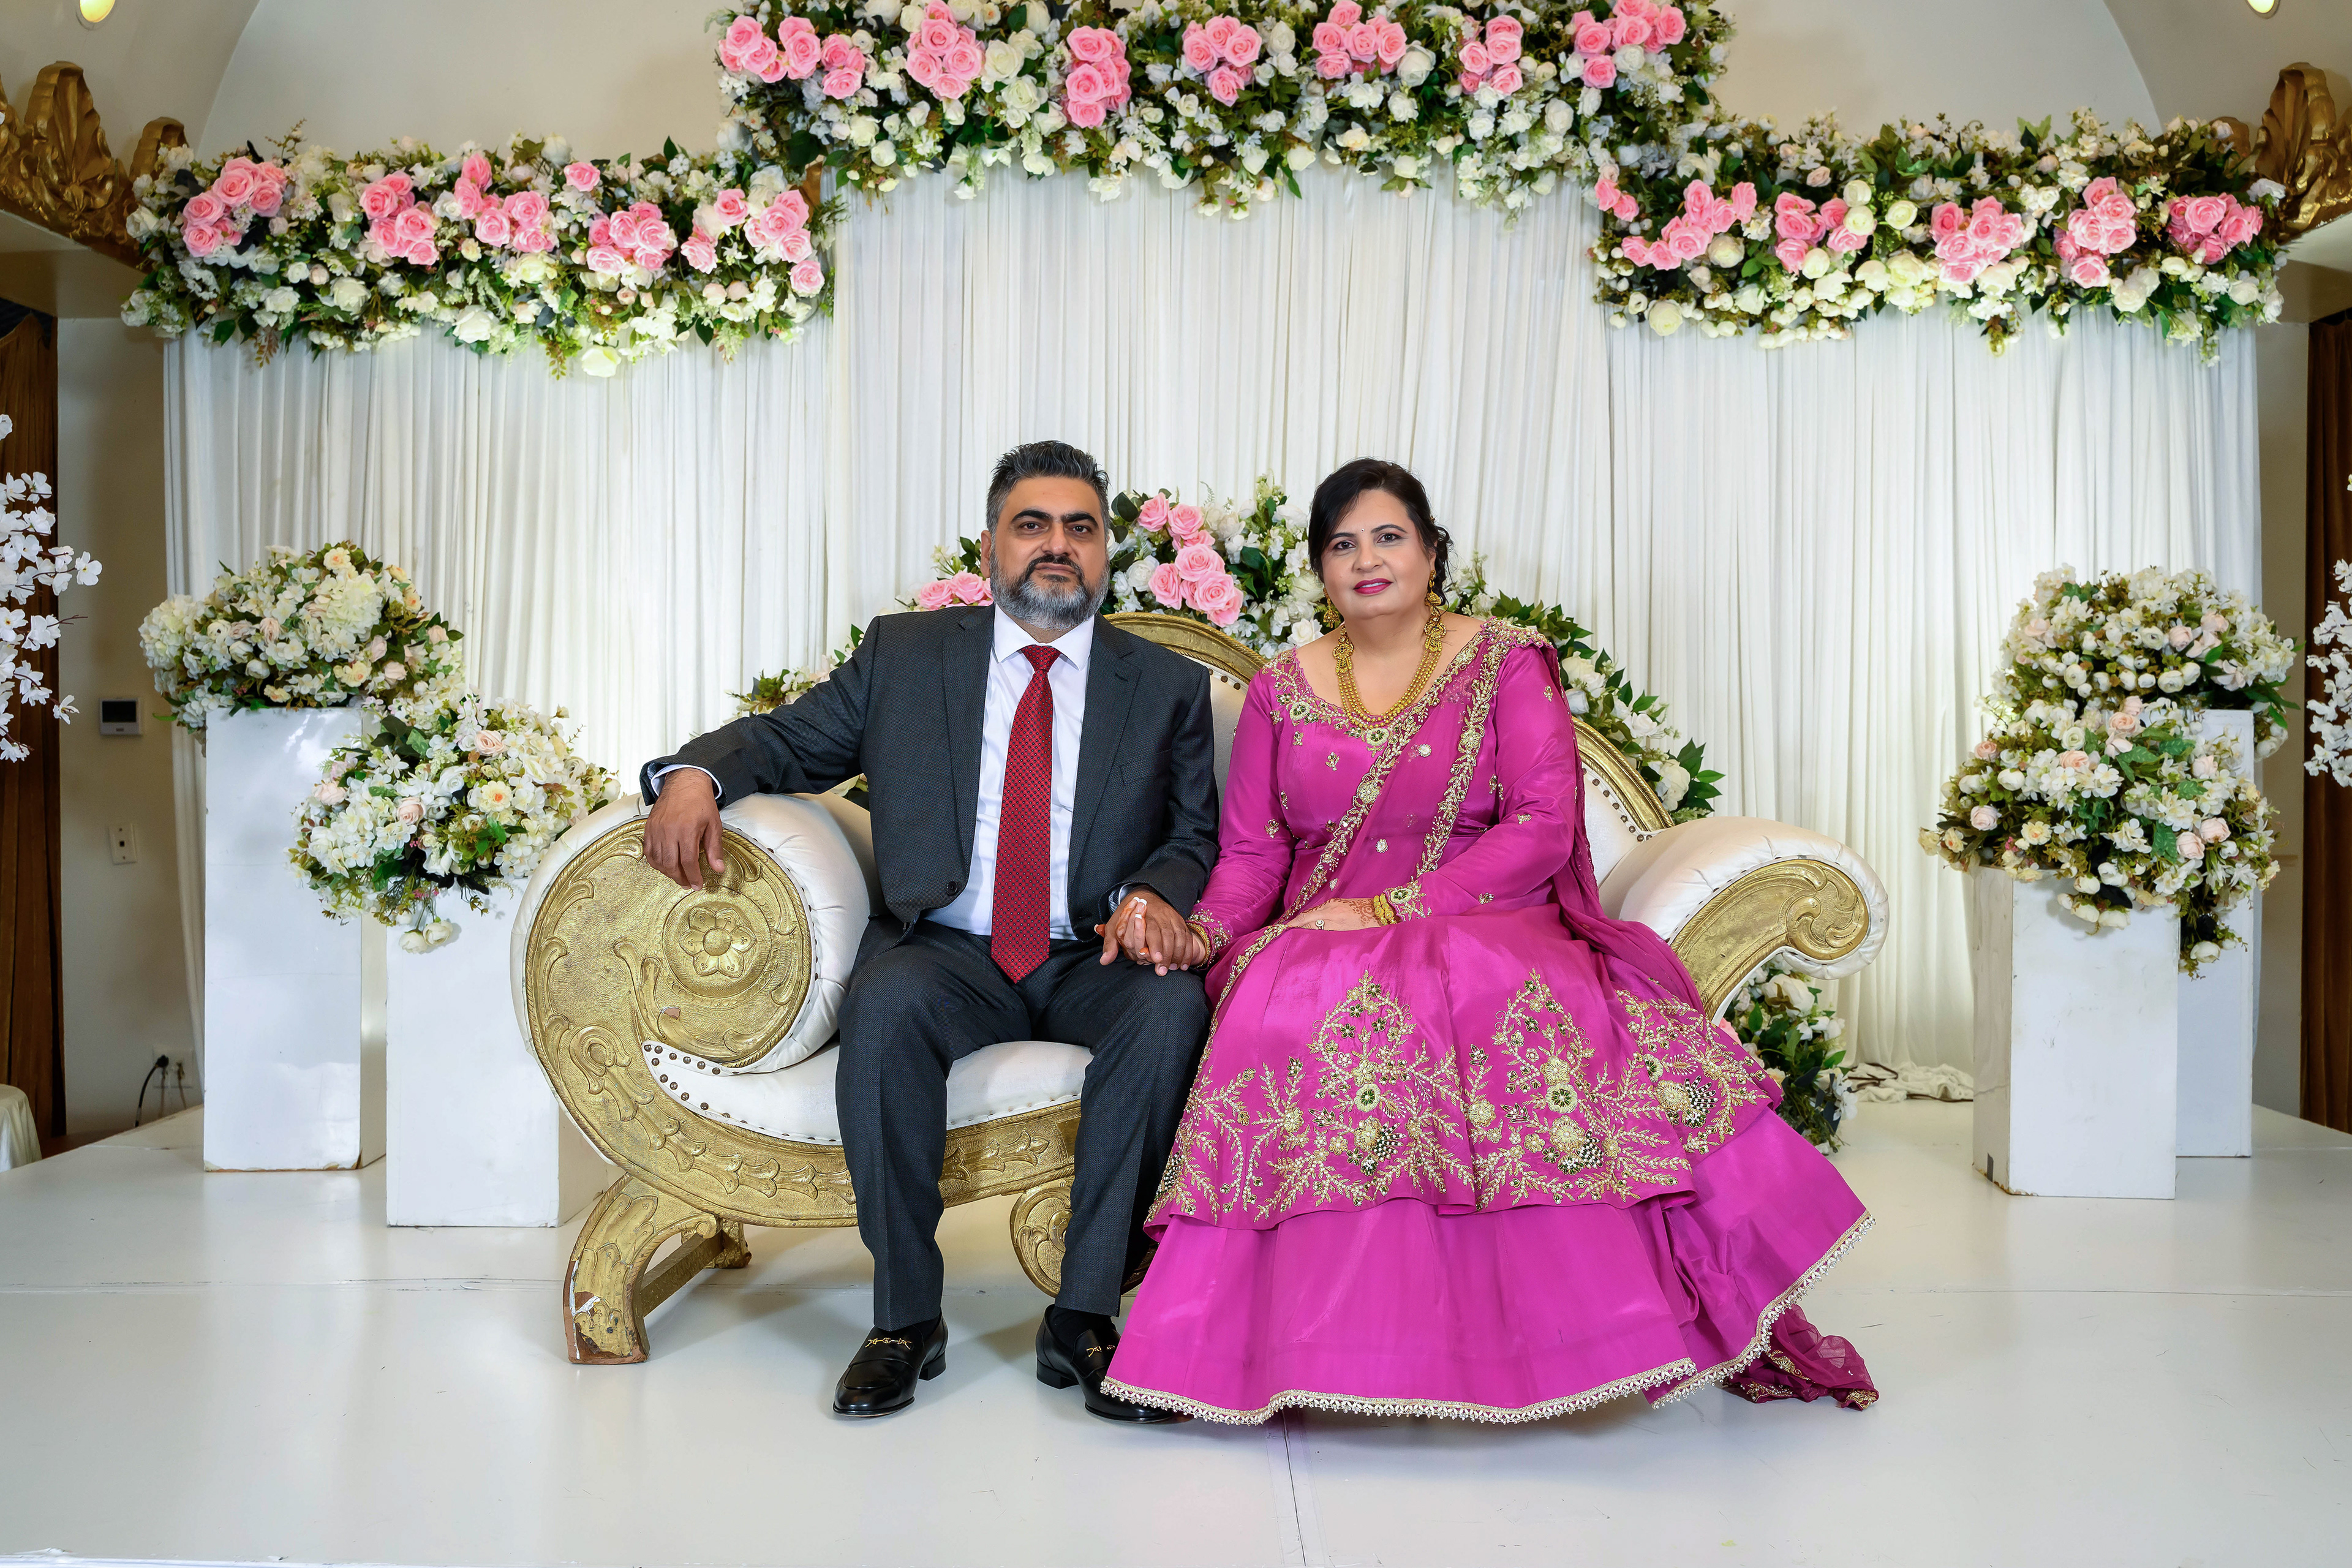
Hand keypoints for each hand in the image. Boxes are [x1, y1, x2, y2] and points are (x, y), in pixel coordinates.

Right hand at [642, 768, 726, 890]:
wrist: (684, 783)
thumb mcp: (714, 824)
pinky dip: (656, 862)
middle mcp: (668, 830)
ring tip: (678, 876)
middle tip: (688, 884)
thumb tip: (718, 869)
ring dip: (668, 872)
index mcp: (687, 829)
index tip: (698, 885)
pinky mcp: (648, 828)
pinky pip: (648, 852)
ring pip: (658, 860)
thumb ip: (714, 848)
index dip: (693, 876)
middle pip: (670, 864)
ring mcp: (656, 829)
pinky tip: (665, 866)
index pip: (688, 861)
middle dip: (680, 878)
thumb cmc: (701, 803)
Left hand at [1094, 888, 1205, 973]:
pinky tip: (1185, 965)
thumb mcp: (1115, 927)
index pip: (1152, 931)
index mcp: (1144, 915)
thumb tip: (1104, 960)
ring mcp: (1172, 918)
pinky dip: (1188, 951)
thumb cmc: (1127, 917)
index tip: (1155, 960)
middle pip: (1167, 934)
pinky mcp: (1180, 922)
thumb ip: (1111, 944)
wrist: (1145, 896)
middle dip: (1167, 953)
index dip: (1154, 945)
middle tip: (1163, 970)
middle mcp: (1160, 916)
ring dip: (1179, 954)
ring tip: (1175, 969)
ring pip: (1179, 935)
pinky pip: (1187, 937)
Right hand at [1288, 896, 1379, 932]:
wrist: (1374, 910)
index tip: (1285, 927)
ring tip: (1298, 928)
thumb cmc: (1360, 922)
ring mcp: (1332, 902)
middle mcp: (1328, 904)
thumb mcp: (1340, 928)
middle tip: (1288, 929)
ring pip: (1314, 911)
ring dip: (1305, 919)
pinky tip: (1312, 922)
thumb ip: (1322, 926)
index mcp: (1329, 911)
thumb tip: (1306, 928)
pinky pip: (1320, 910)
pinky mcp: (1336, 902)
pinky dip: (1313, 916)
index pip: (1306, 917)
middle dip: (1298, 921)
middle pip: (1308, 913)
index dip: (1295, 922)